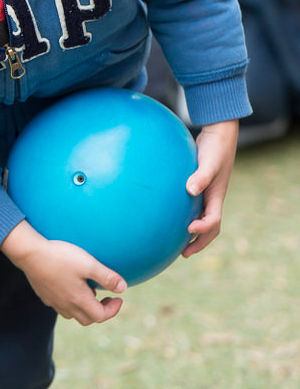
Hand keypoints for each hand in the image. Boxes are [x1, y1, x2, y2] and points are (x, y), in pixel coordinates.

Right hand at [1, 221, 125, 325]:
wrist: (30, 253)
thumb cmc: (61, 257)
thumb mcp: (88, 264)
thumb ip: (107, 277)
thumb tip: (123, 288)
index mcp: (79, 300)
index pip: (100, 316)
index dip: (113, 310)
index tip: (118, 298)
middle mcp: (66, 305)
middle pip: (87, 319)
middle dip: (100, 312)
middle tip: (106, 298)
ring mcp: (53, 301)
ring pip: (72, 314)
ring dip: (84, 307)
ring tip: (88, 290)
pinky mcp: (44, 295)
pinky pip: (60, 305)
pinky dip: (70, 302)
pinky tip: (69, 286)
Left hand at [183, 120, 238, 256]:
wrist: (219, 135)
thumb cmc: (215, 147)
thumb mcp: (209, 162)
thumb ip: (201, 175)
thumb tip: (190, 190)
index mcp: (216, 196)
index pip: (213, 221)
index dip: (202, 230)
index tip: (188, 230)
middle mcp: (212, 198)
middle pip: (210, 227)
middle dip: (199, 242)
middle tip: (183, 253)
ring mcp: (206, 193)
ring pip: (202, 219)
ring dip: (193, 233)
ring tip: (176, 242)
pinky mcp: (198, 187)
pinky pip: (193, 207)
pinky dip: (185, 216)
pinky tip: (169, 216)